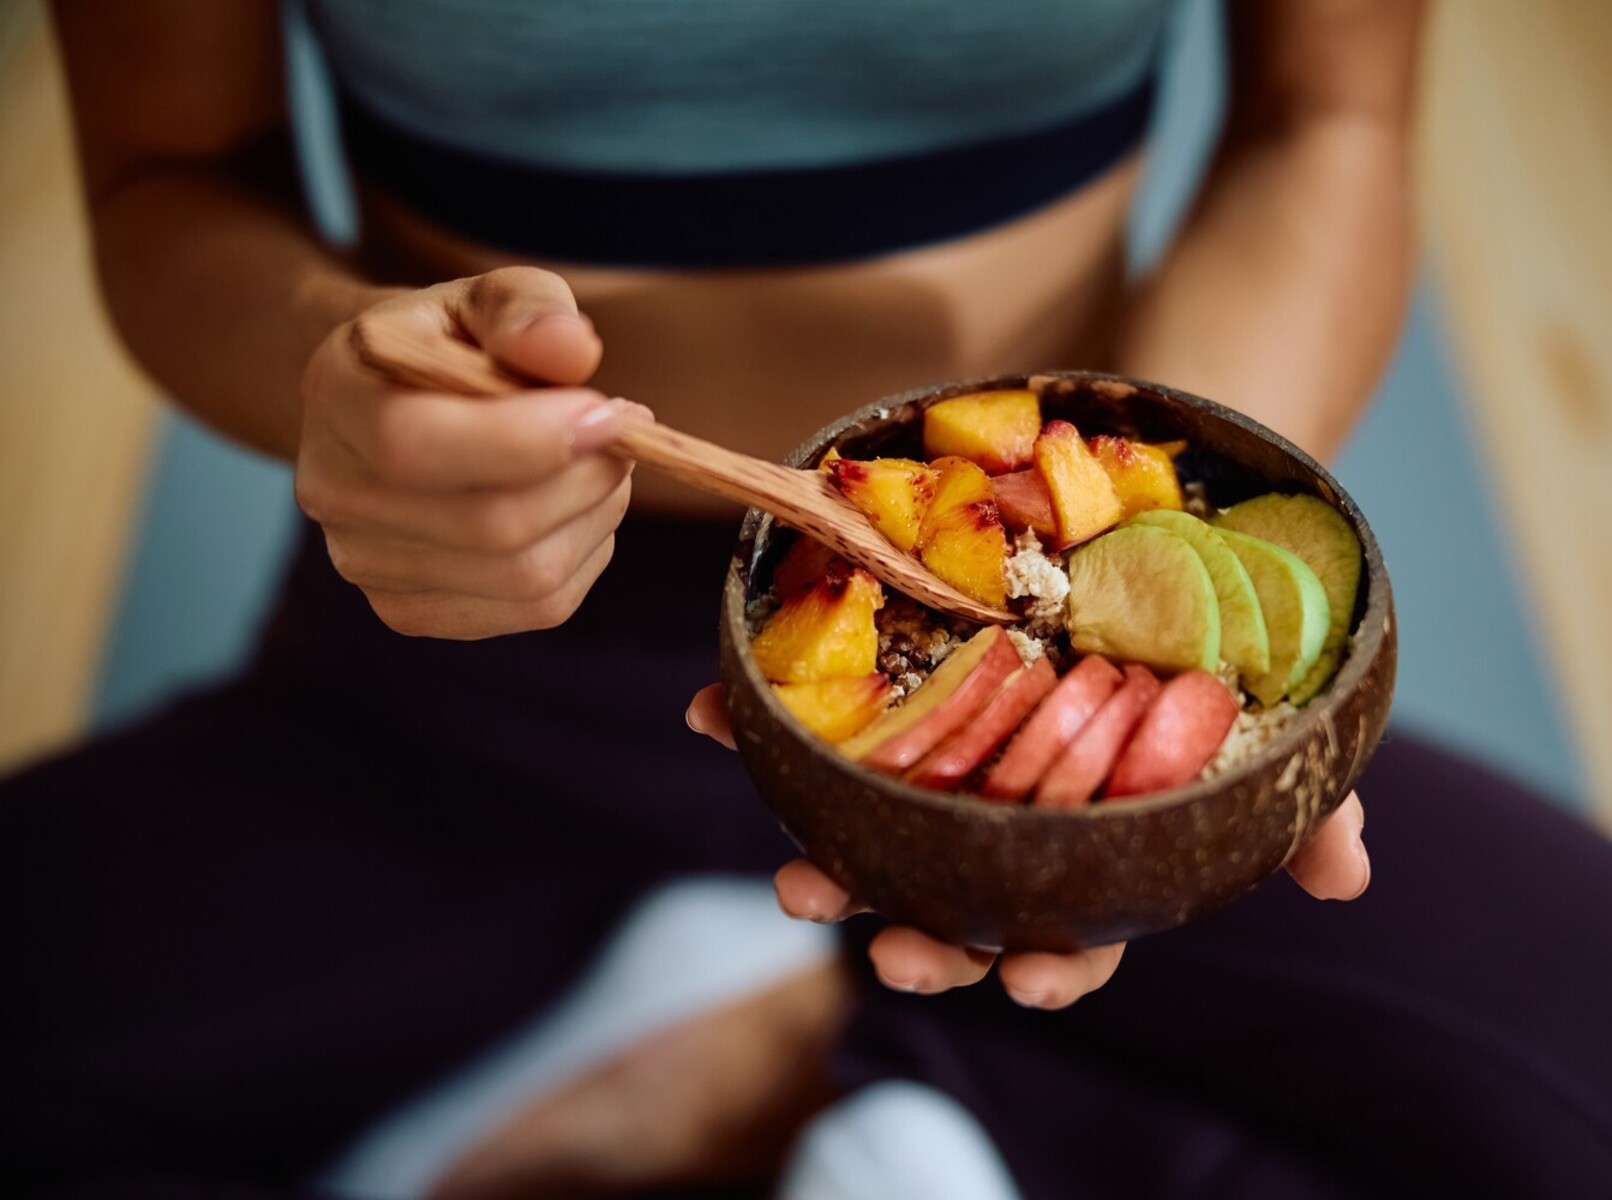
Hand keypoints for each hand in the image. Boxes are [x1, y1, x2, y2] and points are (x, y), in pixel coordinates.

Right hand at [295, 267, 645, 638]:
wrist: (393, 400)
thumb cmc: (452, 341)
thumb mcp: (486, 298)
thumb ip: (528, 309)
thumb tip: (572, 350)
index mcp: (334, 394)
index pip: (415, 444)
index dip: (528, 439)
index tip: (609, 413)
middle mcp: (332, 490)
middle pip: (490, 524)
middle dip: (586, 480)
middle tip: (624, 434)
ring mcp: (364, 564)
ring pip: (527, 575)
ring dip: (597, 517)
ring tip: (602, 465)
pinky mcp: (410, 612)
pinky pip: (536, 609)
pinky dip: (584, 557)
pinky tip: (575, 510)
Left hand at [686, 683, 1369, 1009]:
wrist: (1151, 512)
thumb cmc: (1208, 632)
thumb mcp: (1267, 709)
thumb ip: (1302, 794)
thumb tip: (1347, 880)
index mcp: (1087, 834)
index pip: (1074, 923)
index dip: (1054, 961)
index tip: (1030, 977)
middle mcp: (1004, 808)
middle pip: (961, 899)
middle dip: (921, 935)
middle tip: (885, 947)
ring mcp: (937, 751)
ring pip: (872, 828)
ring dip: (823, 859)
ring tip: (792, 879)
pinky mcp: (881, 684)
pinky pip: (806, 713)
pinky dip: (749, 718)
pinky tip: (710, 712)